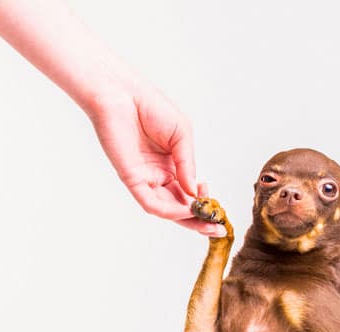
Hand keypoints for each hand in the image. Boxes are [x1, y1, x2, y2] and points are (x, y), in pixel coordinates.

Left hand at [89, 83, 224, 236]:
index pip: (188, 193)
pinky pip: (152, 203)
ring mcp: (145, 180)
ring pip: (167, 210)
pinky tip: (186, 209)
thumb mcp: (182, 135)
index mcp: (171, 165)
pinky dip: (170, 210)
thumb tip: (195, 192)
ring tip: (206, 222)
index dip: (204, 203)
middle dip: (199, 221)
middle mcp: (158, 176)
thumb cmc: (150, 106)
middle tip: (218, 231)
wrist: (122, 93)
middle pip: (180, 207)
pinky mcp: (132, 180)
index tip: (217, 207)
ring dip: (187, 219)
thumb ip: (189, 164)